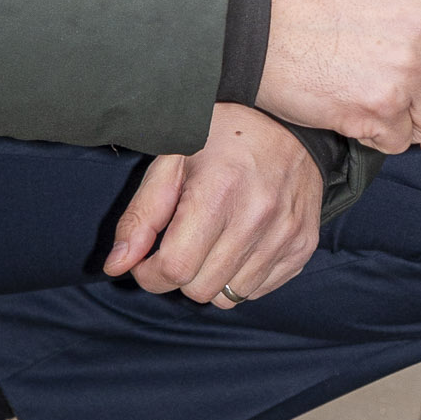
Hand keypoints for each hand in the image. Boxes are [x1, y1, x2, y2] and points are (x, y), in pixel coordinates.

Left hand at [103, 104, 322, 305]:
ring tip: (211, 241)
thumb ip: (141, 216)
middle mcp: (258, 217)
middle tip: (180, 244)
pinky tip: (238, 243)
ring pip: (229, 297)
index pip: (174, 269)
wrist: (289, 122)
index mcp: (218, 192)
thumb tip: (117, 266)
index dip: (149, 273)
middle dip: (179, 274)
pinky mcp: (303, 246)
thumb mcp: (171, 161)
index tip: (147, 259)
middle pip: (200, 289)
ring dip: (210, 278)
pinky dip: (240, 276)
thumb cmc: (220, 136)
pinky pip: (258, 290)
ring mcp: (286, 235)